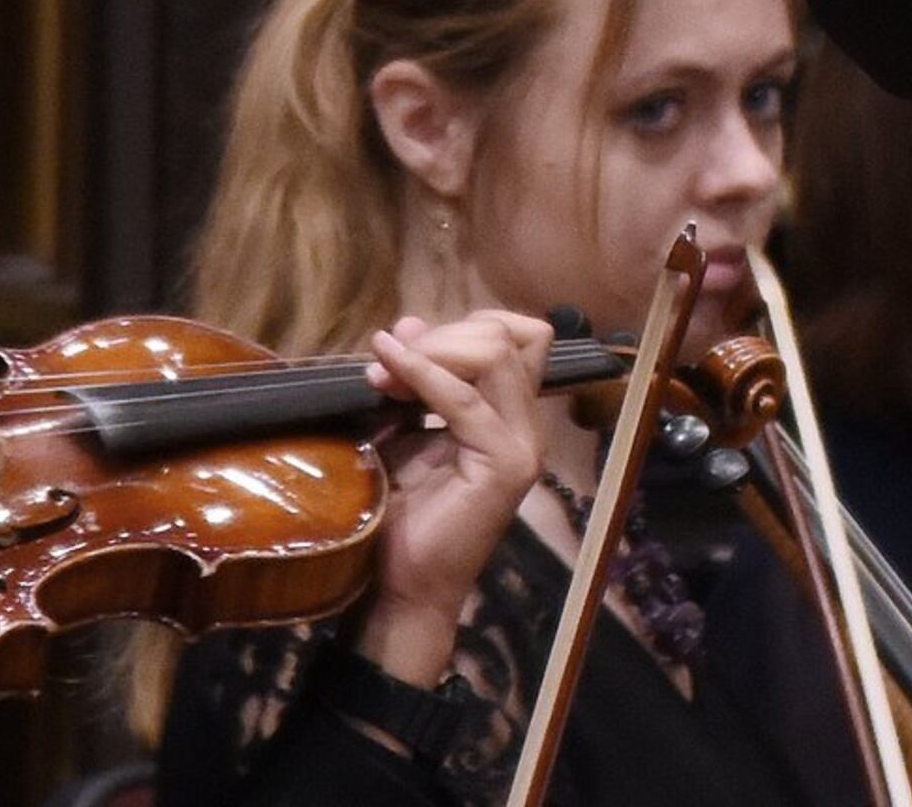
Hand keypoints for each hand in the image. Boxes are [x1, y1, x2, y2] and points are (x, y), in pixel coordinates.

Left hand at [353, 310, 552, 683]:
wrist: (401, 587)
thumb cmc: (400, 517)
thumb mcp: (404, 431)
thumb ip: (413, 382)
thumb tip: (407, 324)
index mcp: (511, 415)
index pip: (519, 335)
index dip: (463, 326)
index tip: (402, 350)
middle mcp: (527, 426)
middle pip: (512, 336)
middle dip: (446, 334)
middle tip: (388, 359)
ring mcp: (522, 445)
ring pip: (497, 356)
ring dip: (434, 352)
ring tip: (384, 371)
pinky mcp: (504, 466)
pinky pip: (466, 401)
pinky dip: (424, 376)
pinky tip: (388, 372)